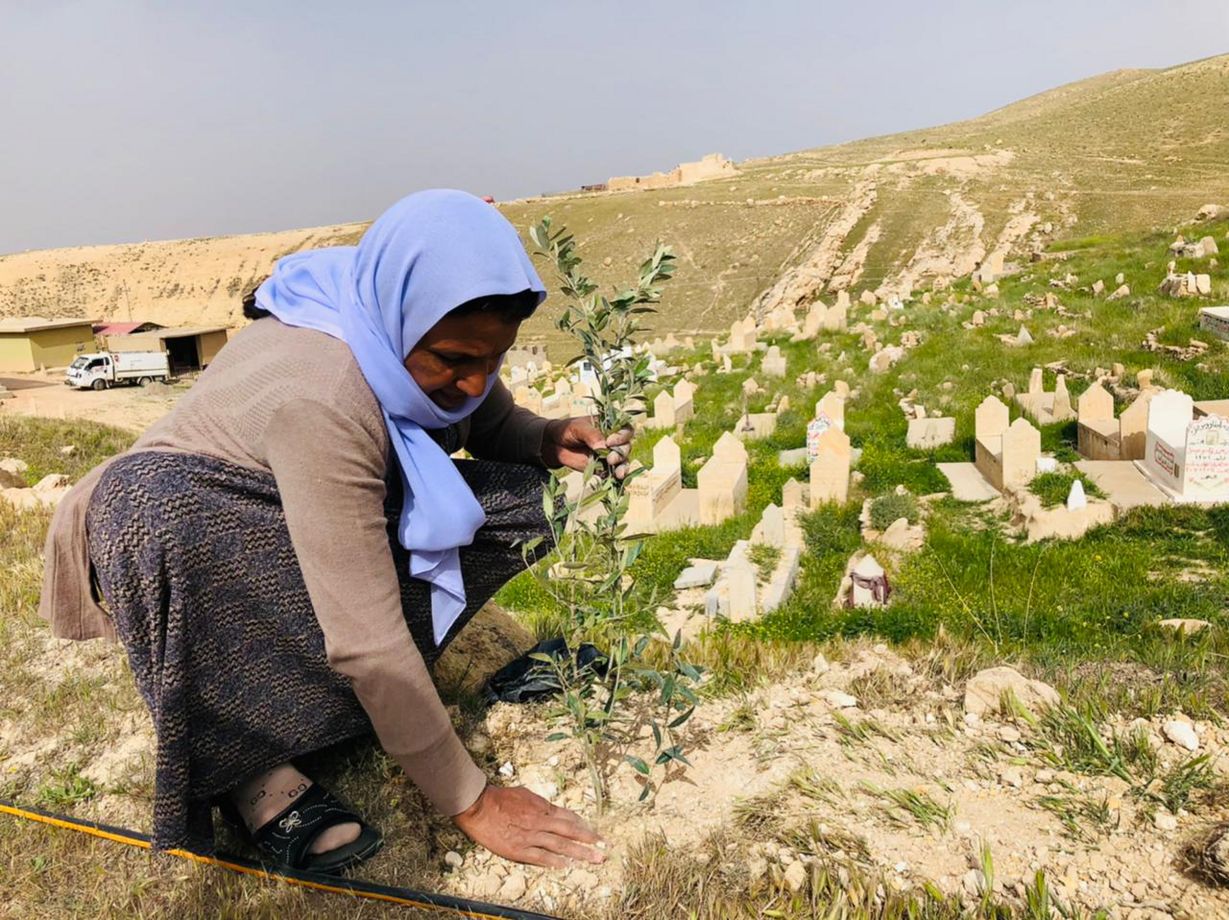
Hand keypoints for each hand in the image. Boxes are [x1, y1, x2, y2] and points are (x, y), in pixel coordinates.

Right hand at [451, 784, 604, 867]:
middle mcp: (540, 821)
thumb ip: (541, 803)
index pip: (568, 817)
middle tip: (604, 847)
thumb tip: (554, 810)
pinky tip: (567, 866)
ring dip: (579, 852)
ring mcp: (530, 836)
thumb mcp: (525, 794)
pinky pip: (541, 856)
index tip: (594, 833)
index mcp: (542, 807)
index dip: (583, 826)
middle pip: (569, 831)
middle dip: (588, 839)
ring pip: (560, 845)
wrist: (479, 806)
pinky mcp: (519, 849)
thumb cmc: (500, 797)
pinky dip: (555, 862)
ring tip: (594, 858)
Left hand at [541, 417, 632, 478]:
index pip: (626, 430)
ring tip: (618, 474)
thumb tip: (604, 446)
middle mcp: (614, 441)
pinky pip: (613, 474)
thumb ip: (591, 435)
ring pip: (623, 462)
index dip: (622, 436)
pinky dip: (616, 479)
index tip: (610, 442)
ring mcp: (609, 455)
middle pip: (626, 447)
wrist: (556, 444)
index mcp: (611, 426)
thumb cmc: (568, 430)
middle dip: (620, 454)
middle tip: (610, 459)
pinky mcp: (603, 468)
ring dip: (623, 468)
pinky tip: (617, 481)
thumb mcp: (578, 428)